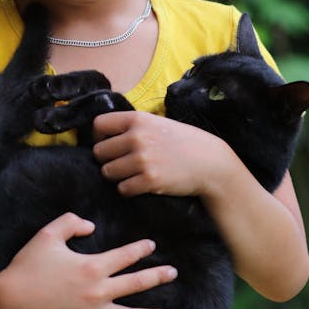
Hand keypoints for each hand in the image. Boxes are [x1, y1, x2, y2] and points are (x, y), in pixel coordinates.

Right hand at [0, 212, 177, 308]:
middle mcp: (98, 291)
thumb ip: (72, 223)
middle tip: (173, 273)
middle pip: (135, 284)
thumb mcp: (48, 234)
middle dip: (157, 277)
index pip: (125, 256)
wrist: (11, 298)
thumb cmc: (28, 264)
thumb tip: (91, 226)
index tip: (152, 246)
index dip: (141, 249)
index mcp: (93, 266)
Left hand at [91, 110, 236, 197]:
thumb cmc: (184, 141)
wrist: (210, 162)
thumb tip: (105, 134)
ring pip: (107, 172)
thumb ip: (134, 126)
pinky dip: (128, 189)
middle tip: (120, 163)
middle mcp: (137, 137)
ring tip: (131, 174)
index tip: (107, 144)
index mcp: (138, 119)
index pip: (99, 124)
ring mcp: (142, 159)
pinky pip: (122, 188)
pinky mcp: (149, 180)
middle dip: (106, 159)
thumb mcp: (158, 123)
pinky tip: (139, 184)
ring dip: (116, 176)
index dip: (98, 136)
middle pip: (99, 152)